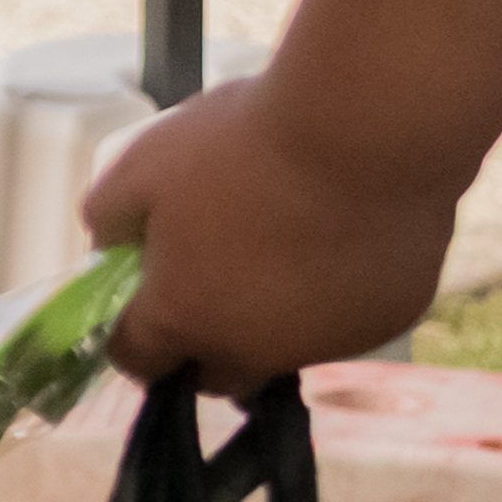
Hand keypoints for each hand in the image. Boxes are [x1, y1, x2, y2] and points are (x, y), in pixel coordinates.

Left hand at [83, 69, 460, 393]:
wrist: (367, 127)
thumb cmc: (243, 143)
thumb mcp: (141, 167)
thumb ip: (110, 220)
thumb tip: (110, 247)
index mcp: (184, 318)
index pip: (137, 362)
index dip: (131, 335)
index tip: (140, 302)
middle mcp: (257, 349)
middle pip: (216, 374)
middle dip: (202, 343)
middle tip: (209, 281)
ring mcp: (330, 341)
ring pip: (289, 348)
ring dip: (275, 318)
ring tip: (284, 242)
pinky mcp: (391, 319)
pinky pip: (350, 319)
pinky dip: (337, 293)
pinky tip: (342, 235)